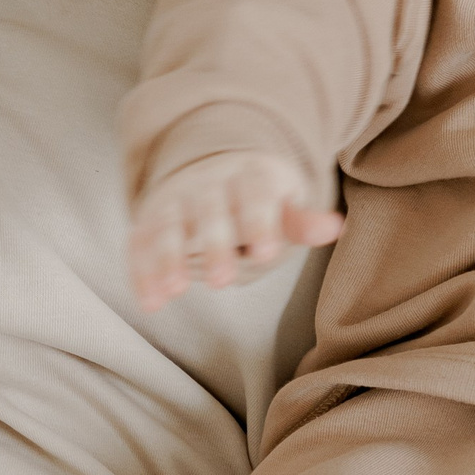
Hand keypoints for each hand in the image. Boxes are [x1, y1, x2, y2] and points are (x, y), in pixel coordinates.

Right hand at [129, 152, 342, 311]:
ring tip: (174, 290)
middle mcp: (206, 185)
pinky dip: (142, 274)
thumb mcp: (282, 203)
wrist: (208, 171)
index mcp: (247, 176)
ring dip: (168, 258)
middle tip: (221, 281)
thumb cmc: (255, 199)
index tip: (266, 252)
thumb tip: (334, 227)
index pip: (253, 196)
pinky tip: (149, 302)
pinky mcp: (148, 223)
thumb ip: (300, 222)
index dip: (258, 222)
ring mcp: (174, 202)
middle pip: (209, 213)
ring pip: (169, 228)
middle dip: (213, 246)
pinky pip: (140, 247)